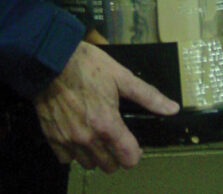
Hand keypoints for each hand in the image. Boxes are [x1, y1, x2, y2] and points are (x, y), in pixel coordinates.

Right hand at [34, 41, 178, 173]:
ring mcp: (68, 139)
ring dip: (94, 154)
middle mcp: (88, 138)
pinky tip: (75, 134)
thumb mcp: (119, 75)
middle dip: (116, 154)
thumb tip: (173, 109)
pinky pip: (66, 158)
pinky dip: (72, 151)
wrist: (49, 57)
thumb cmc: (85, 64)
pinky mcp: (52, 137)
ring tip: (94, 135)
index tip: (131, 142)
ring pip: (89, 164)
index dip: (135, 152)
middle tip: (112, 135)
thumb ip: (147, 95)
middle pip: (110, 166)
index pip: (129, 159)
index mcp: (107, 124)